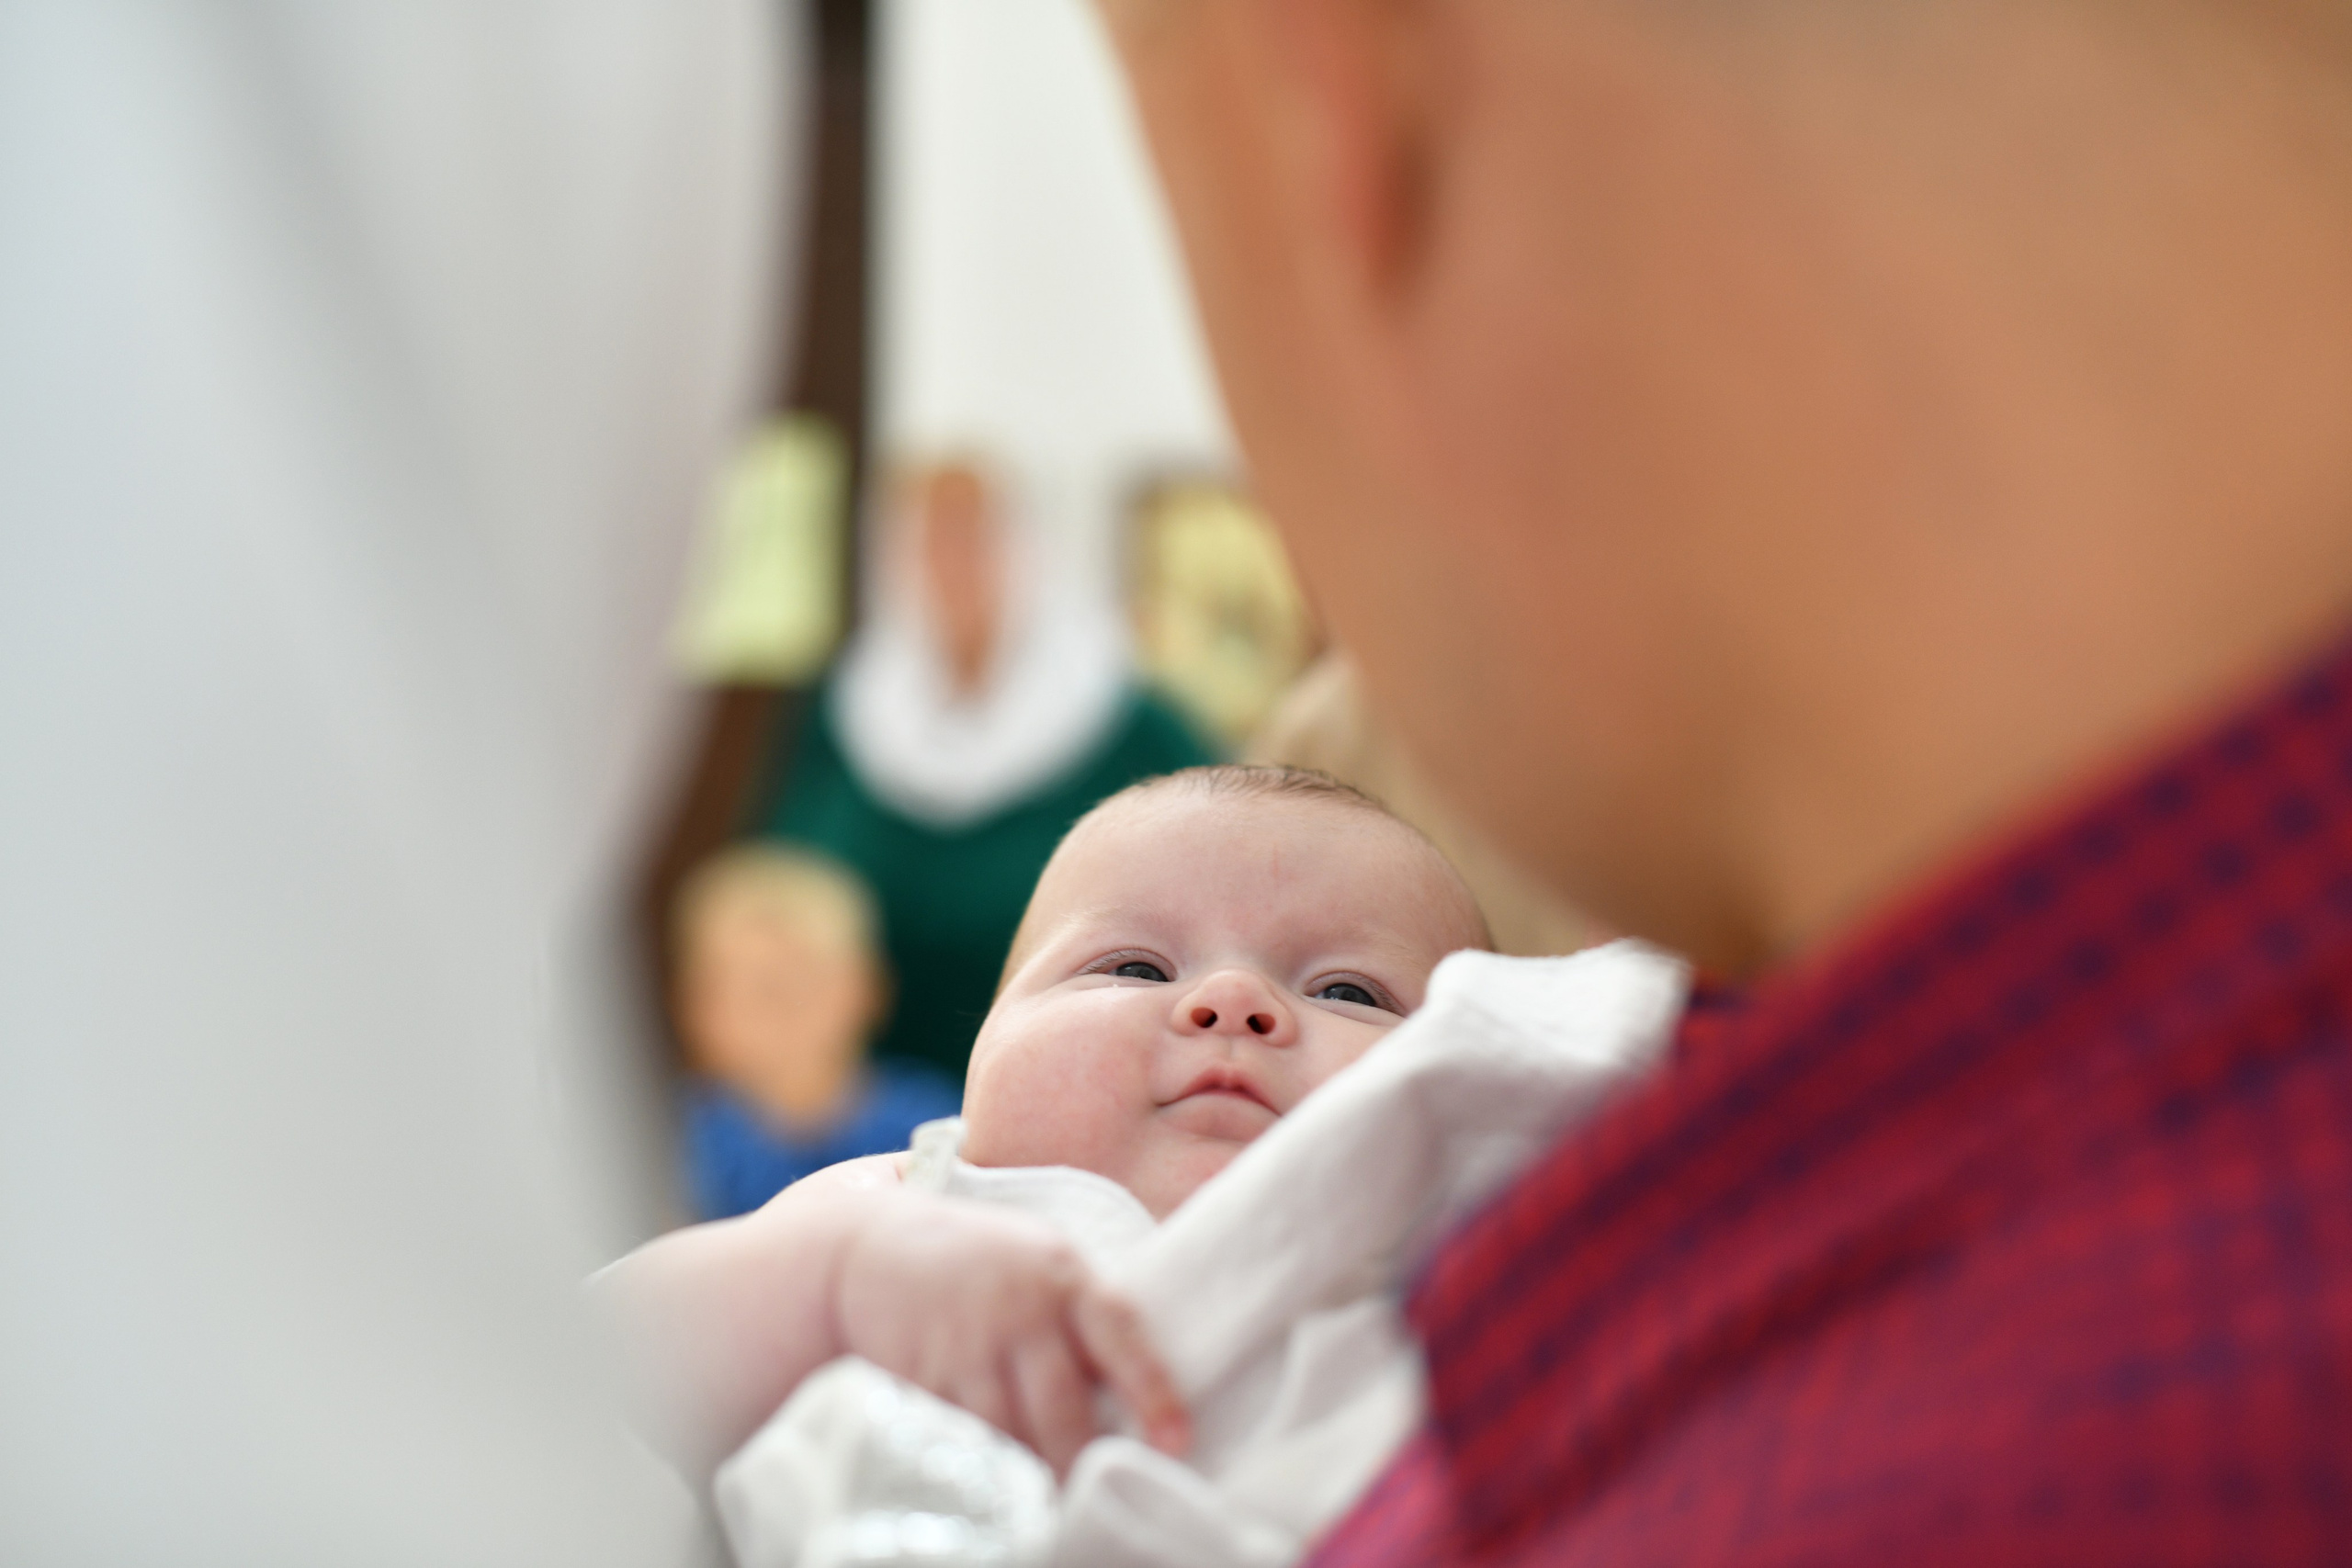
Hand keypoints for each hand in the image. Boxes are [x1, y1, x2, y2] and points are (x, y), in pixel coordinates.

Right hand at [832, 1194, 1189, 1473]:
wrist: (870, 1248)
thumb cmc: (980, 1259)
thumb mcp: (1040, 1259)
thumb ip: (1083, 1312)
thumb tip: (1135, 1389)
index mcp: (1063, 1276)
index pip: (1121, 1336)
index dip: (1153, 1391)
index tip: (1177, 1441)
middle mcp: (1019, 1310)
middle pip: (1063, 1407)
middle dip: (1086, 1458)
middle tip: (1107, 1490)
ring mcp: (967, 1346)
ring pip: (1012, 1434)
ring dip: (1036, 1472)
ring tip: (1057, 1500)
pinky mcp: (923, 1378)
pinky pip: (965, 1439)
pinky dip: (986, 1466)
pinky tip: (1001, 1484)